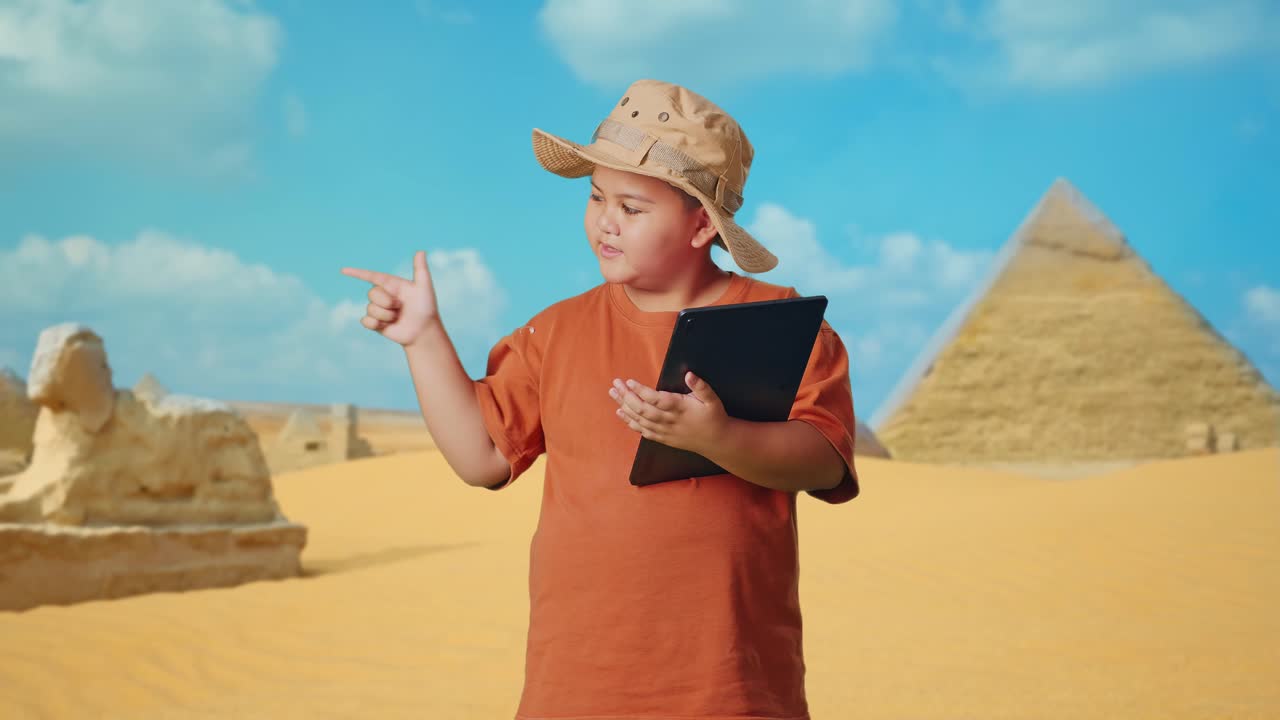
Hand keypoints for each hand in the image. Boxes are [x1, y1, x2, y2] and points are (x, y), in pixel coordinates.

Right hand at [340, 251, 439, 346]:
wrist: (423, 331)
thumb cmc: (426, 308)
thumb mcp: (424, 287)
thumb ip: (420, 269)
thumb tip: (420, 251)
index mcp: (391, 284)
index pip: (371, 276)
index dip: (357, 273)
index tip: (343, 270)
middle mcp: (383, 295)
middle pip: (372, 294)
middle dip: (387, 302)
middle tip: (400, 307)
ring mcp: (378, 309)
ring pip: (370, 309)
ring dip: (386, 315)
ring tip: (397, 318)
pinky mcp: (375, 323)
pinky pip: (366, 321)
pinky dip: (376, 324)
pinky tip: (387, 326)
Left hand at [609, 371, 729, 455]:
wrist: (717, 441)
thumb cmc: (714, 417)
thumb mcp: (712, 399)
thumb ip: (701, 386)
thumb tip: (689, 375)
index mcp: (680, 408)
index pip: (655, 399)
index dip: (641, 391)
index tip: (629, 381)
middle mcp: (669, 420)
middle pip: (642, 409)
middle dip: (626, 396)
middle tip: (615, 384)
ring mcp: (664, 431)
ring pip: (639, 419)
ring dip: (624, 406)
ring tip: (613, 393)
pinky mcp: (663, 438)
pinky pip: (642, 430)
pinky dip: (630, 422)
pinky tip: (620, 412)